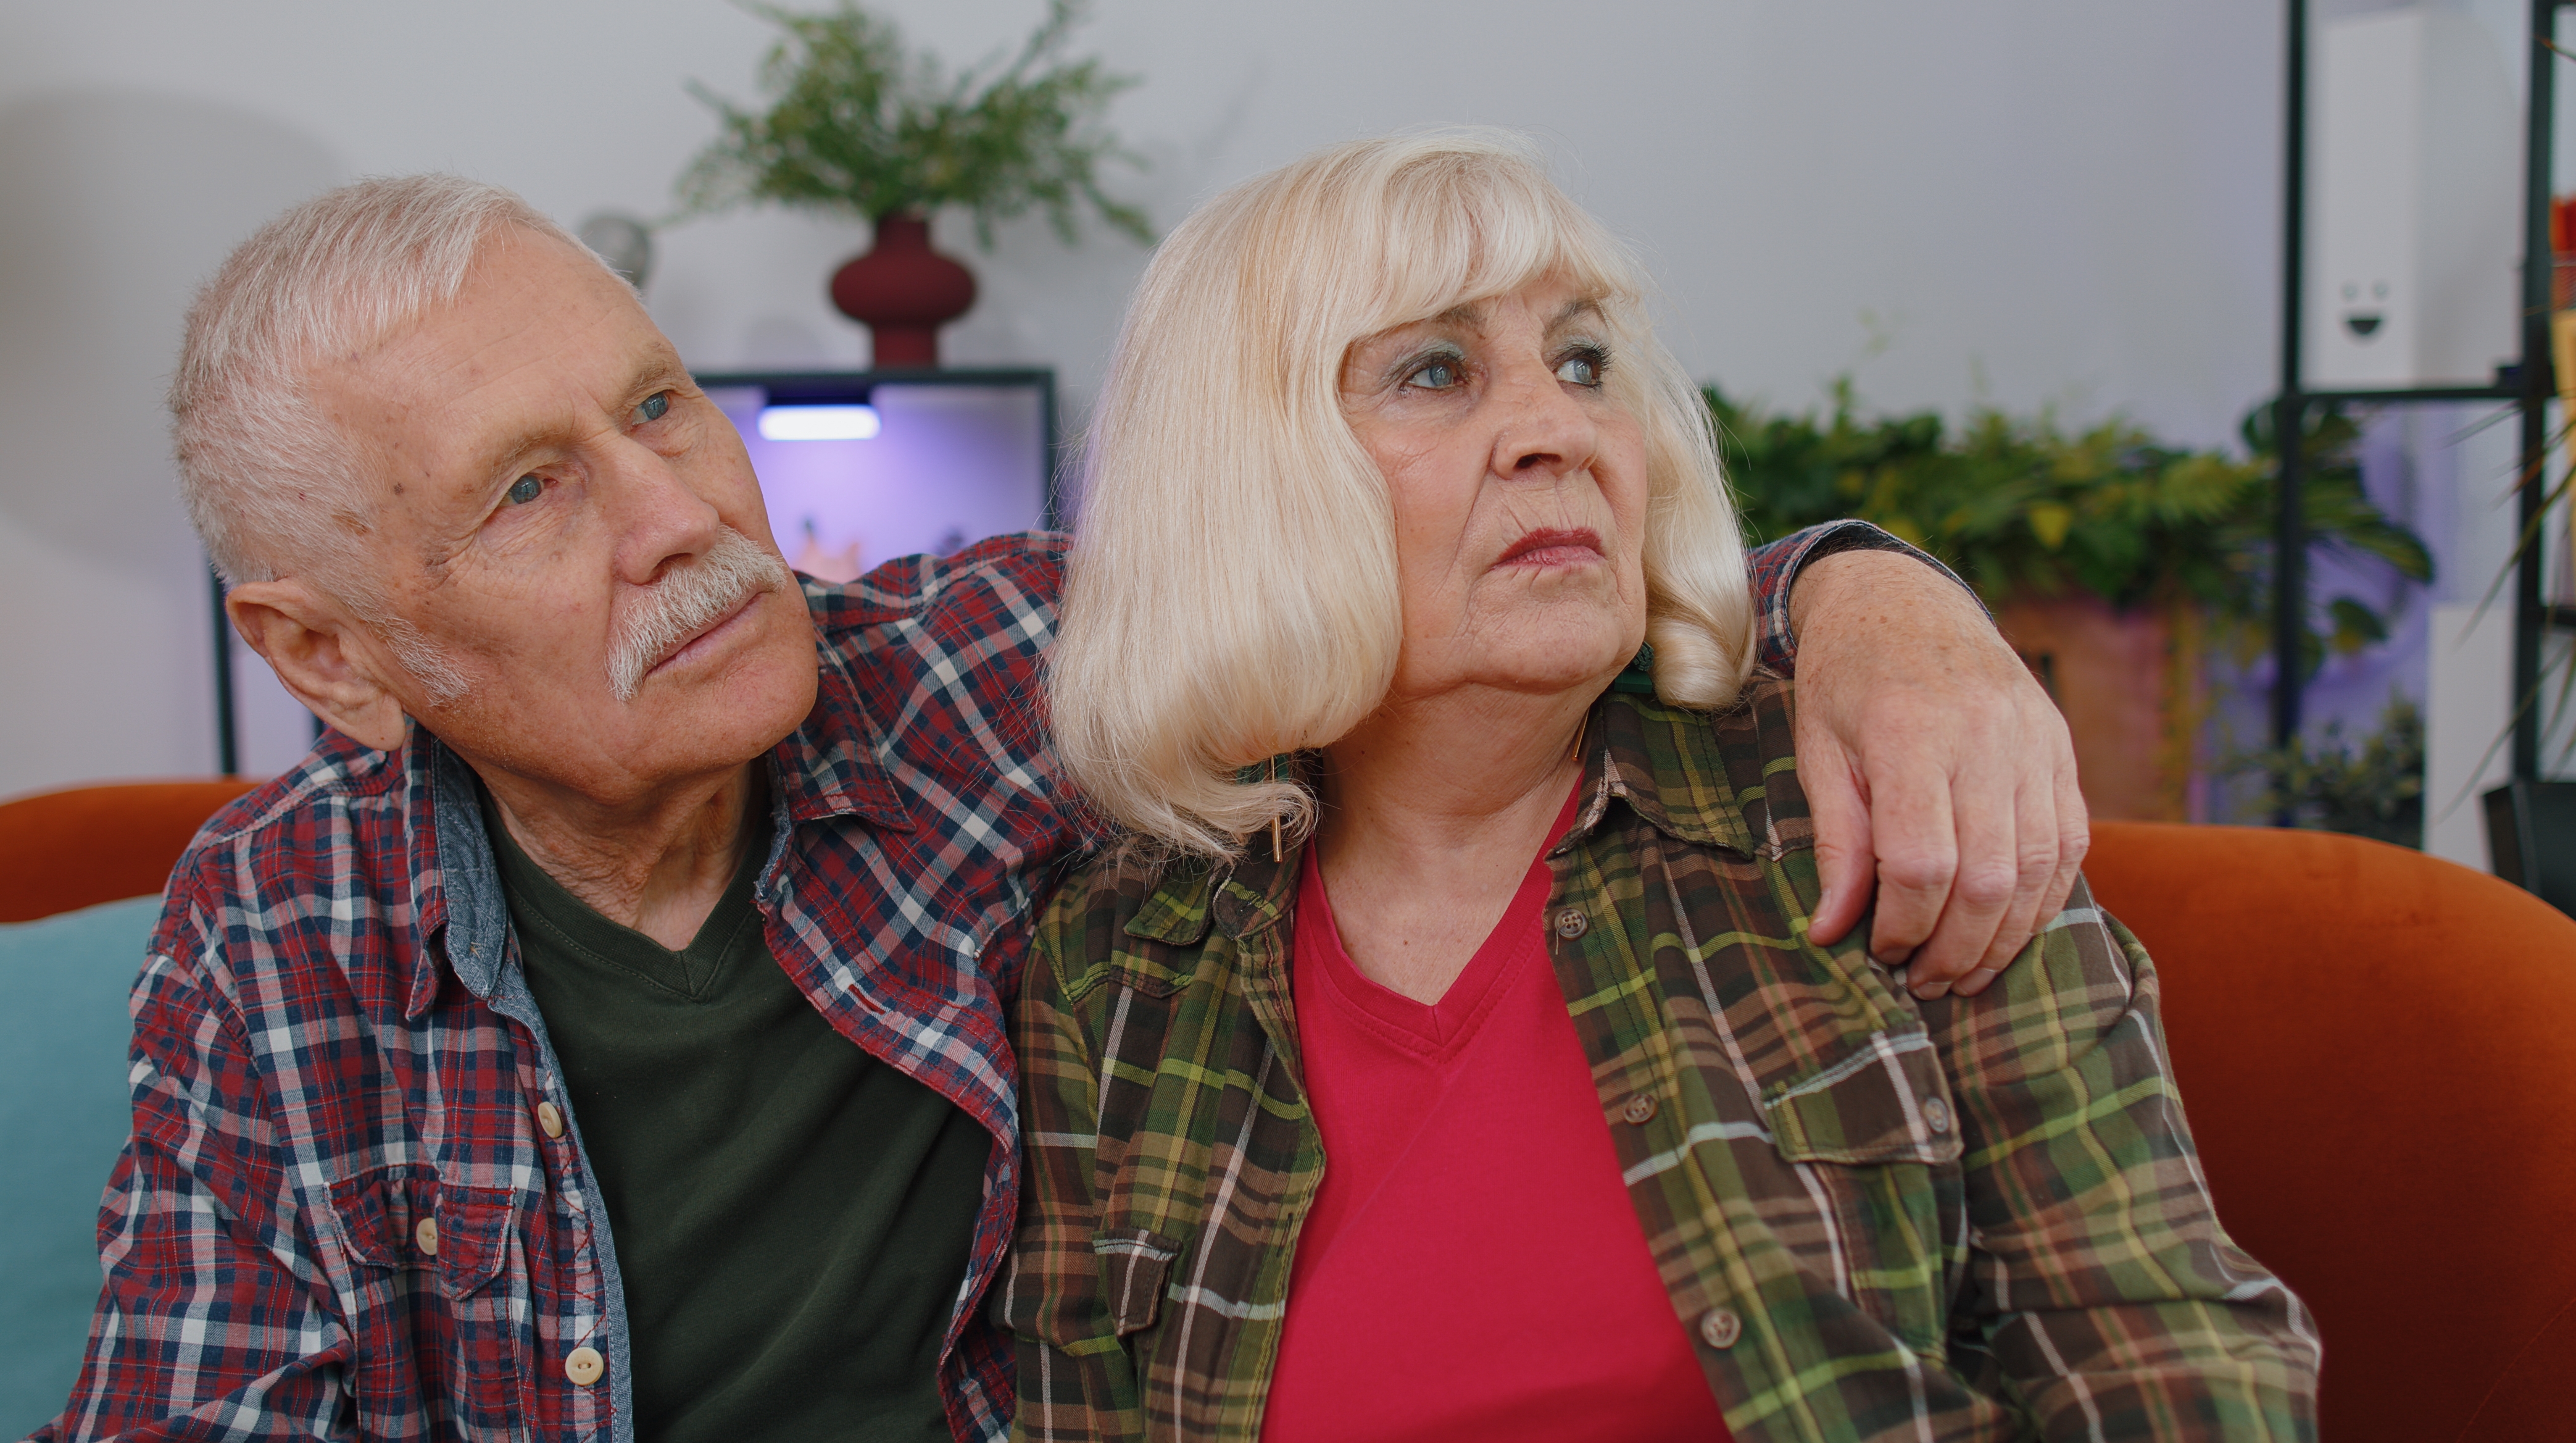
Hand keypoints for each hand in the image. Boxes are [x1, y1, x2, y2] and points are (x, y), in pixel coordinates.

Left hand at [1786, 550, 2086, 997]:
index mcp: (1909, 731)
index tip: (1878, 951)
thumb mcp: (1819, 754)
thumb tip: (1831, 932)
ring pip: (2038, 870)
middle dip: (1955, 948)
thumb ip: (1836, 845)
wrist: (1902, 601)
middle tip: (1923, 983)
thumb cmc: (1846, 682)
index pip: (1921, 862)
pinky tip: (2006, 930)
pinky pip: (2069, 844)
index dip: (1903, 926)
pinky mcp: (2060, 748)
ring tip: (1964, 973)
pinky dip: (2043, 900)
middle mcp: (1983, 735)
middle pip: (1986, 878)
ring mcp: (2033, 740)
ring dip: (2003, 938)